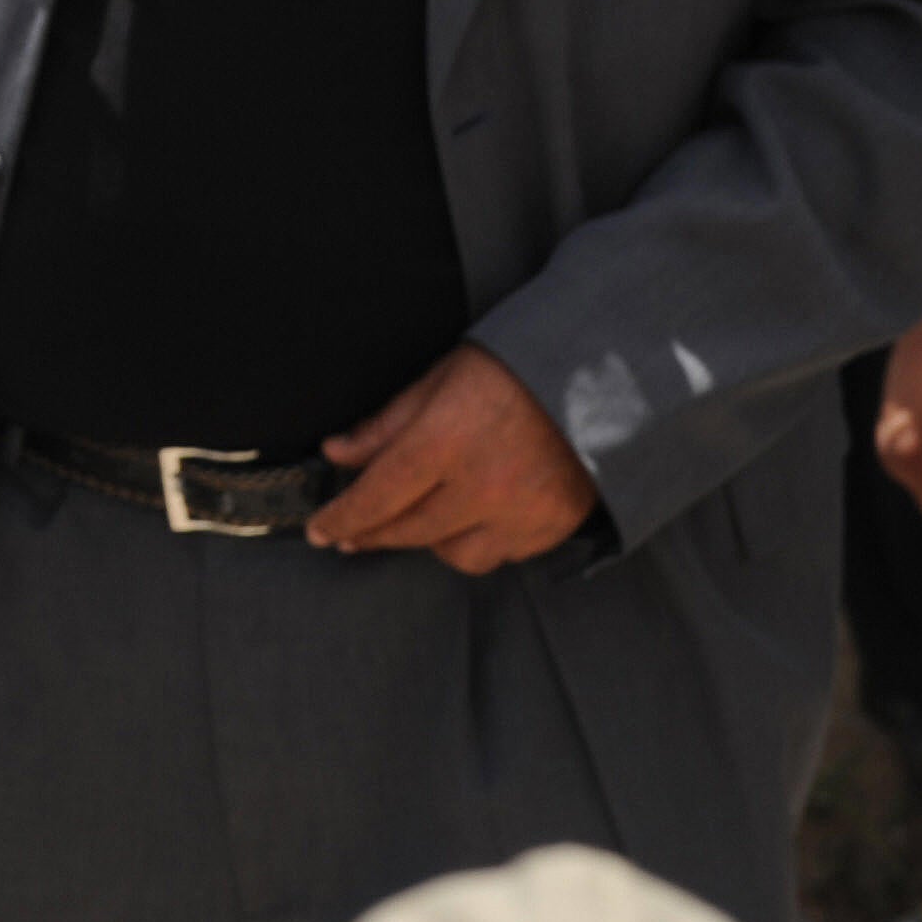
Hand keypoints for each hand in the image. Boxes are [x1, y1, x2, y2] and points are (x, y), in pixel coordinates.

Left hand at [309, 343, 598, 572]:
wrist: (602, 375)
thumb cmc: (513, 368)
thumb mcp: (438, 380)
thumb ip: (385, 425)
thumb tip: (336, 453)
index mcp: (445, 442)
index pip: (378, 495)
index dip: (343, 517)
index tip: (319, 530)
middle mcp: (483, 486)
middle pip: (409, 529)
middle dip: (372, 532)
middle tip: (349, 532)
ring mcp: (522, 512)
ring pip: (454, 553)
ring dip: (428, 539)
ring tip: (417, 516)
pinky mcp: (553, 527)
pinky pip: (500, 554)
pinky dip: (477, 541)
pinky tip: (467, 518)